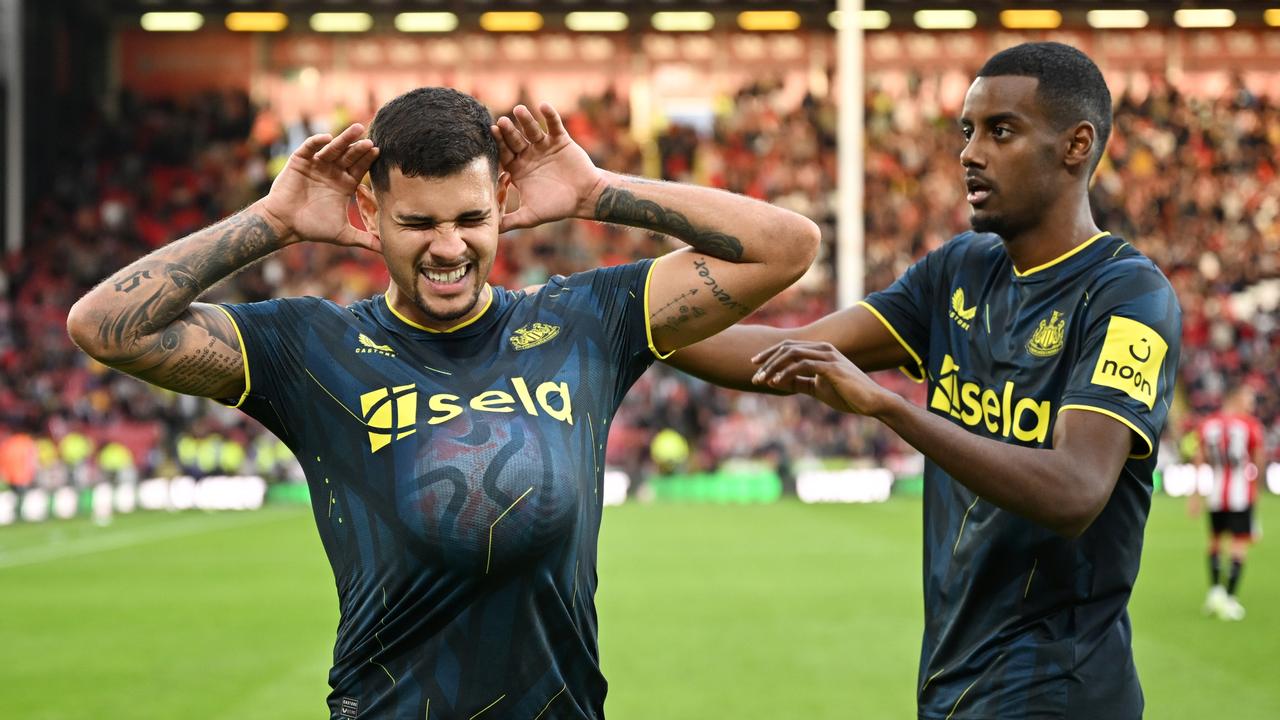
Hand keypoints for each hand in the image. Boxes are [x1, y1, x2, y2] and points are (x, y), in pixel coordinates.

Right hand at [260, 123, 379, 250]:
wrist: (285, 225)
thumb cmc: (312, 228)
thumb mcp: (344, 234)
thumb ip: (366, 240)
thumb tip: (387, 251)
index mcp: (344, 184)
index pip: (360, 168)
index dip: (368, 160)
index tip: (379, 152)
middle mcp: (332, 172)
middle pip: (349, 155)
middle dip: (359, 147)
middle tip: (370, 140)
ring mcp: (316, 165)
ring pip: (332, 148)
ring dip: (343, 139)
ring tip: (356, 129)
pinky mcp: (300, 161)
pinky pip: (309, 148)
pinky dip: (316, 142)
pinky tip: (327, 138)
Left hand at [491, 103, 604, 231]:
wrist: (584, 198)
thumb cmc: (557, 207)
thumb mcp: (530, 216)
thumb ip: (510, 221)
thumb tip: (489, 232)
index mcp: (519, 169)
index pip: (504, 154)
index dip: (499, 145)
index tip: (492, 134)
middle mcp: (529, 155)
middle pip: (516, 140)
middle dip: (509, 132)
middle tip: (502, 122)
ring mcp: (544, 146)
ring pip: (532, 130)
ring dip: (526, 120)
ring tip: (519, 110)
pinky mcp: (561, 140)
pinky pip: (554, 125)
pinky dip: (550, 115)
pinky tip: (543, 106)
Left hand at [751, 340, 893, 416]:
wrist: (871, 402)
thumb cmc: (846, 395)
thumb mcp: (817, 388)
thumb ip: (800, 382)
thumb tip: (778, 382)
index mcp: (820, 351)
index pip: (789, 347)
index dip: (769, 355)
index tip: (755, 366)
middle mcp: (823, 349)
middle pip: (787, 347)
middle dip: (768, 361)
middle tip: (754, 377)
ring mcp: (828, 356)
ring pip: (792, 354)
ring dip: (773, 367)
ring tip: (761, 381)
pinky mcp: (832, 367)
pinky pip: (803, 366)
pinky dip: (787, 373)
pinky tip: (776, 383)